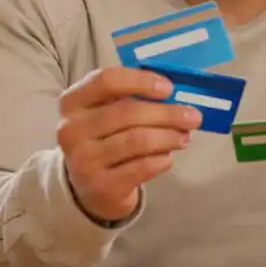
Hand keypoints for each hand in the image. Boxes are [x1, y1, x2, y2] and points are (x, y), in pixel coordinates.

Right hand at [57, 67, 202, 221]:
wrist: (91, 186)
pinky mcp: (100, 186)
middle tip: (194, 117)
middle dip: (168, 114)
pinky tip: (167, 158)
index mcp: (73, 102)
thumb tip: (179, 95)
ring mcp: (83, 160)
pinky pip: (142, 167)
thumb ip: (137, 97)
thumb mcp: (111, 112)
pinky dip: (162, 160)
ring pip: (138, 140)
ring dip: (169, 137)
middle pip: (128, 112)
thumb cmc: (109, 137)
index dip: (142, 81)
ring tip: (184, 137)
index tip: (169, 89)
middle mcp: (71, 130)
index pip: (107, 80)